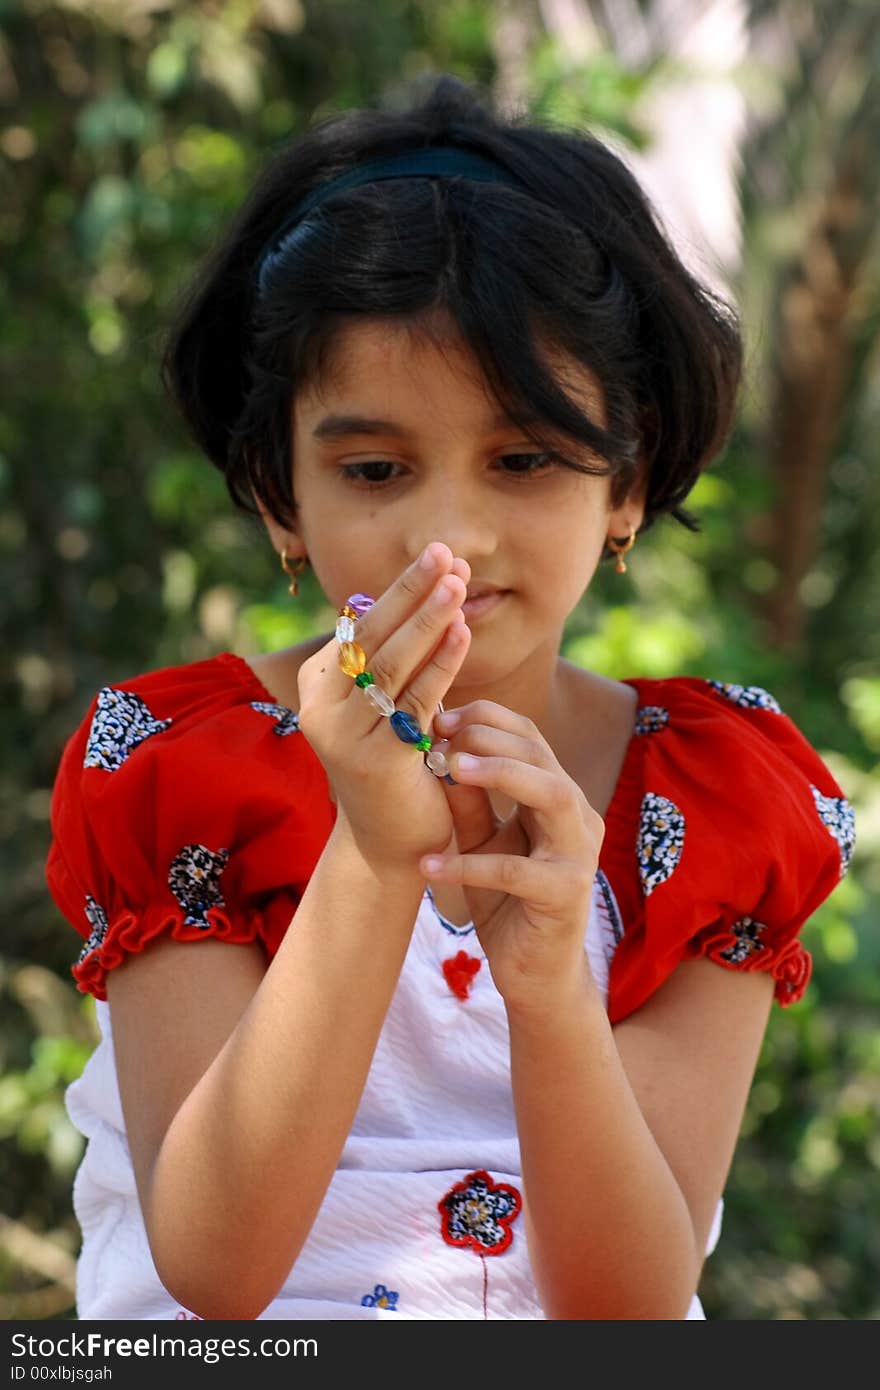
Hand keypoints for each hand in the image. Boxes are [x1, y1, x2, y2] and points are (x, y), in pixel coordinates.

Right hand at [296, 544, 471, 869]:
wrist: (392, 847)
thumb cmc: (396, 769)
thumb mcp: (386, 707)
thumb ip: (393, 660)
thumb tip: (421, 592)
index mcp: (317, 686)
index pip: (361, 624)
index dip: (401, 588)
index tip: (440, 556)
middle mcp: (320, 708)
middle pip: (371, 636)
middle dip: (411, 590)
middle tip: (444, 551)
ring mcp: (343, 736)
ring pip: (390, 665)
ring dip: (427, 619)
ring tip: (457, 582)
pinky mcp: (374, 761)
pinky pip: (414, 702)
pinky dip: (440, 666)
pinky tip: (462, 635)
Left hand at [419, 701, 604, 1012]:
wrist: (536, 976)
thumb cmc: (508, 904)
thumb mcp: (479, 843)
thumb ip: (466, 803)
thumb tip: (435, 751)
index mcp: (558, 797)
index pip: (531, 737)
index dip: (488, 720)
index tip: (439, 718)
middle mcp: (577, 816)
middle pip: (543, 755)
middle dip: (490, 737)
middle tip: (440, 736)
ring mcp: (578, 854)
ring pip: (552, 795)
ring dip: (500, 773)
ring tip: (449, 769)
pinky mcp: (566, 894)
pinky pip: (517, 870)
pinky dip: (469, 864)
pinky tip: (428, 864)